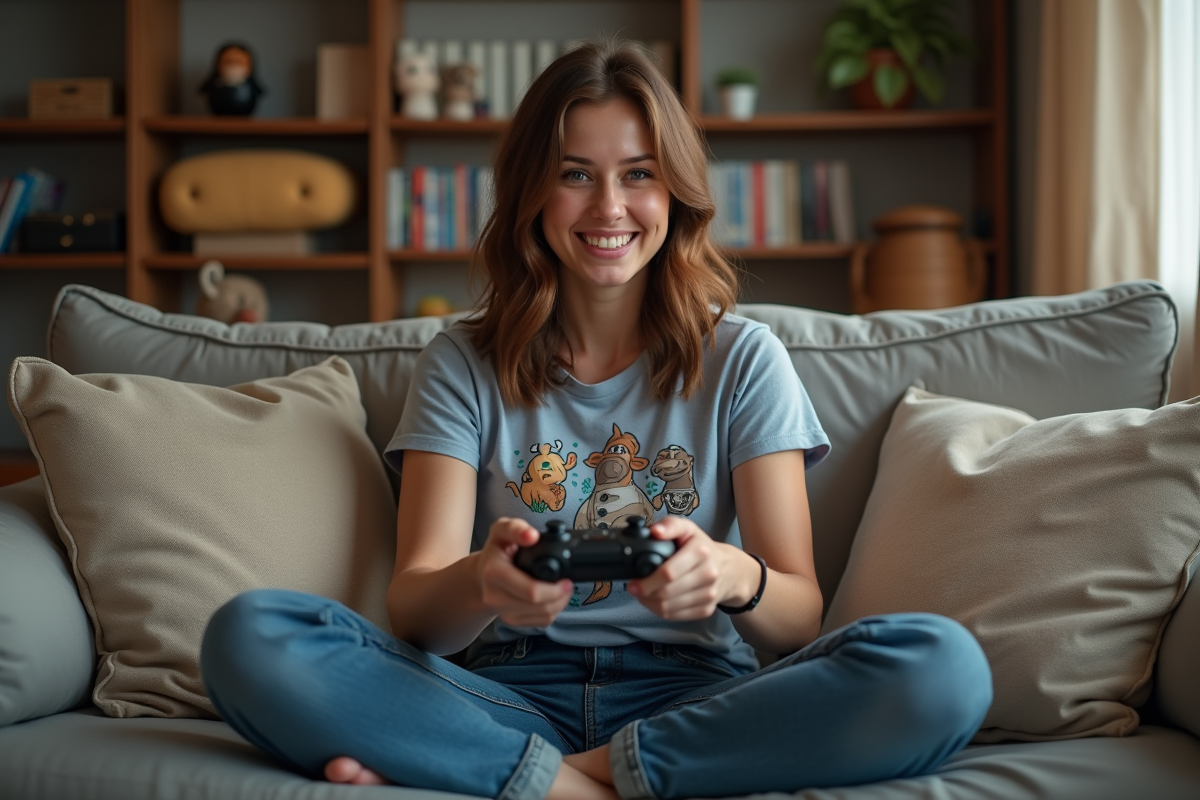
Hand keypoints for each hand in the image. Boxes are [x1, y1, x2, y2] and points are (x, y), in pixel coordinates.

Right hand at [476, 518, 572, 627]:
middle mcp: (495, 596)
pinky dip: (553, 612)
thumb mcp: (501, 530)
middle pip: (539, 606)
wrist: (481, 574)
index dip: (554, 588)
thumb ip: (515, 528)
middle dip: (560, 595)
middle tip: (568, 583)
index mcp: (494, 573)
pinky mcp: (511, 621)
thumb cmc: (496, 550)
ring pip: (542, 616)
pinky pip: (540, 622)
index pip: (530, 591)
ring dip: (559, 604)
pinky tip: (554, 599)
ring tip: (563, 589)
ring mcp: (503, 612)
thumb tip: (532, 536)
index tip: (566, 579)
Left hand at [627, 517, 755, 620]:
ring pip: (669, 608)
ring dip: (650, 603)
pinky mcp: (706, 610)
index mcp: (700, 552)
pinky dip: (661, 611)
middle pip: (667, 593)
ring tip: (643, 594)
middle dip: (645, 593)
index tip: (633, 582)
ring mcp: (708, 595)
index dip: (647, 581)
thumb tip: (655, 532)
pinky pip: (676, 617)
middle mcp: (708, 574)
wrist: (730, 569)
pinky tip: (656, 602)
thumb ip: (670, 525)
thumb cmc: (702, 547)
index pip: (669, 573)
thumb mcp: (688, 529)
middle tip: (634, 588)